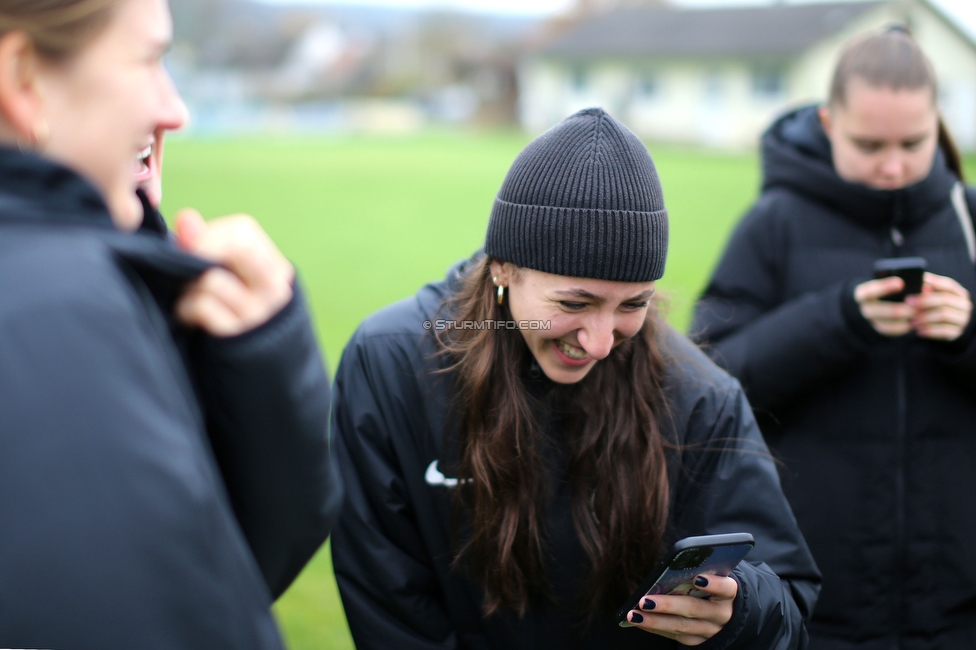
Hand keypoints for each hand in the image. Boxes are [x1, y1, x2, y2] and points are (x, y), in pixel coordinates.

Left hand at [174, 209, 293, 336]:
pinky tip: (191, 315)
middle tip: (189, 268)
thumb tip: (186, 217)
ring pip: (211, 278)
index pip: (243, 232)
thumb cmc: (233, 307)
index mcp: (275, 268)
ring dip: (188, 285)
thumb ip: (207, 242)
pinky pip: (200, 306)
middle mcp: (274, 288)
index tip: (194, 249)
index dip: (210, 235)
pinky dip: (186, 308)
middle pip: (239, 246)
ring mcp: (258, 312)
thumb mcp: (229, 274)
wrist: (254, 362)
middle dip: (202, 252)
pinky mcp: (237, 335)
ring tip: (191, 294)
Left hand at [626, 575, 735, 645]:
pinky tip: (639, 620)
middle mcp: (722, 614)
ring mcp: (710, 630)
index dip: (714, 584)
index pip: (726, 588)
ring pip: (682, 626)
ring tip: (634, 614)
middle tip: (645, 600)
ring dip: (655, 620)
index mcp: (729, 594)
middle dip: (668, 605)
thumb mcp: (712, 576)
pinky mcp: (698, 640)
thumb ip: (698, 570)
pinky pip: (675, 636)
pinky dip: (655, 628)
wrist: (727, 612)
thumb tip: (671, 566)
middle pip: (695, 609)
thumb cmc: (712, 585)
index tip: (698, 578)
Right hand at [854, 277, 914, 336]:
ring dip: (905, 318)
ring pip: (888, 323)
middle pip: (879, 311)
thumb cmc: (889, 287)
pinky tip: (916, 320)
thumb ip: (904, 281)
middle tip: (916, 306)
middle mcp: (865, 308)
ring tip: (919, 313)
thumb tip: (925, 288)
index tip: (900, 282)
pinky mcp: (881, 329)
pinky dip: (906, 326)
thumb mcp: (891, 281)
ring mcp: (872, 321)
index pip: (869, 291)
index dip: (884, 287)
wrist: (879, 300)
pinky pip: (894, 330)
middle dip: (898, 308)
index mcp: (863, 293)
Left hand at [907, 272, 972, 340]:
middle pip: (944, 299)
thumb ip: (929, 290)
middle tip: (908, 302)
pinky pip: (943, 331)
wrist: (949, 328)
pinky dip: (929, 330)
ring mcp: (962, 319)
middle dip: (924, 300)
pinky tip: (918, 331)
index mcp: (960, 294)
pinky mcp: (958, 332)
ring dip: (925, 317)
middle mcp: (964, 305)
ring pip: (943, 315)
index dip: (935, 282)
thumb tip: (921, 283)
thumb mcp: (936, 298)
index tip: (920, 281)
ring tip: (911, 320)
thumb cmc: (938, 309)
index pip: (949, 285)